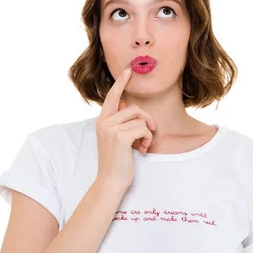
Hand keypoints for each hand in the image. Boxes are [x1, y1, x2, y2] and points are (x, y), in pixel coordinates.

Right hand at [95, 68, 156, 189]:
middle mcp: (104, 122)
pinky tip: (142, 149)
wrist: (110, 181)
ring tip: (144, 144)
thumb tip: (125, 104)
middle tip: (150, 132)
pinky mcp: (120, 137)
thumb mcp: (115, 138)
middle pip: (133, 108)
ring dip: (147, 131)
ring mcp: (111, 129)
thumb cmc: (117, 161)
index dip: (121, 83)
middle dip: (146, 119)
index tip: (128, 70)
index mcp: (102, 121)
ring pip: (140, 118)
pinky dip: (147, 138)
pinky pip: (143, 128)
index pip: (112, 97)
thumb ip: (119, 121)